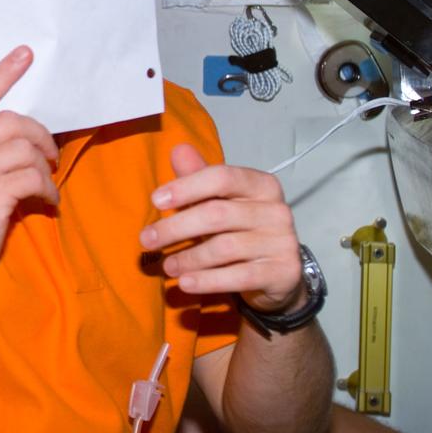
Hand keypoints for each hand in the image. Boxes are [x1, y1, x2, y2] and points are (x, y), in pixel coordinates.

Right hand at [0, 46, 58, 301]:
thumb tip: (20, 138)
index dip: (3, 73)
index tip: (24, 54)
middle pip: (13, 121)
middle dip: (41, 136)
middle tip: (51, 156)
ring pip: (26, 150)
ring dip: (46, 169)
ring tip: (46, 187)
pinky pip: (33, 178)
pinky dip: (48, 190)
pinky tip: (46, 202)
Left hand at [140, 145, 303, 313]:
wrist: (277, 273)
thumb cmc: (239, 229)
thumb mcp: (218, 201)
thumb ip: (198, 177)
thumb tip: (178, 149)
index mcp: (261, 184)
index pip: (221, 177)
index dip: (186, 187)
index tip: (155, 200)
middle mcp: (277, 210)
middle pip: (217, 214)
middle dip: (176, 228)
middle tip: (147, 240)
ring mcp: (283, 242)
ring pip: (225, 247)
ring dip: (189, 258)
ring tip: (166, 266)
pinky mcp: (284, 272)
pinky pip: (239, 276)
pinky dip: (208, 280)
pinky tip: (186, 283)